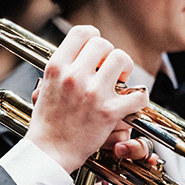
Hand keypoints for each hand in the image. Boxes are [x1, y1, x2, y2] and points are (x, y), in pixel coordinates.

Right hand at [25, 25, 150, 173]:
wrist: (49, 152)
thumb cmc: (47, 123)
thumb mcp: (45, 87)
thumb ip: (60, 68)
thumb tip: (76, 53)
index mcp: (57, 67)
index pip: (81, 33)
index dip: (93, 36)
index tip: (96, 48)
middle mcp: (74, 76)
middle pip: (103, 44)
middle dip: (110, 54)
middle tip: (110, 69)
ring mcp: (92, 93)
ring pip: (121, 60)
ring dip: (125, 69)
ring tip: (121, 80)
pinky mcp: (108, 112)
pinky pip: (136, 94)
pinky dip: (139, 98)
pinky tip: (131, 102)